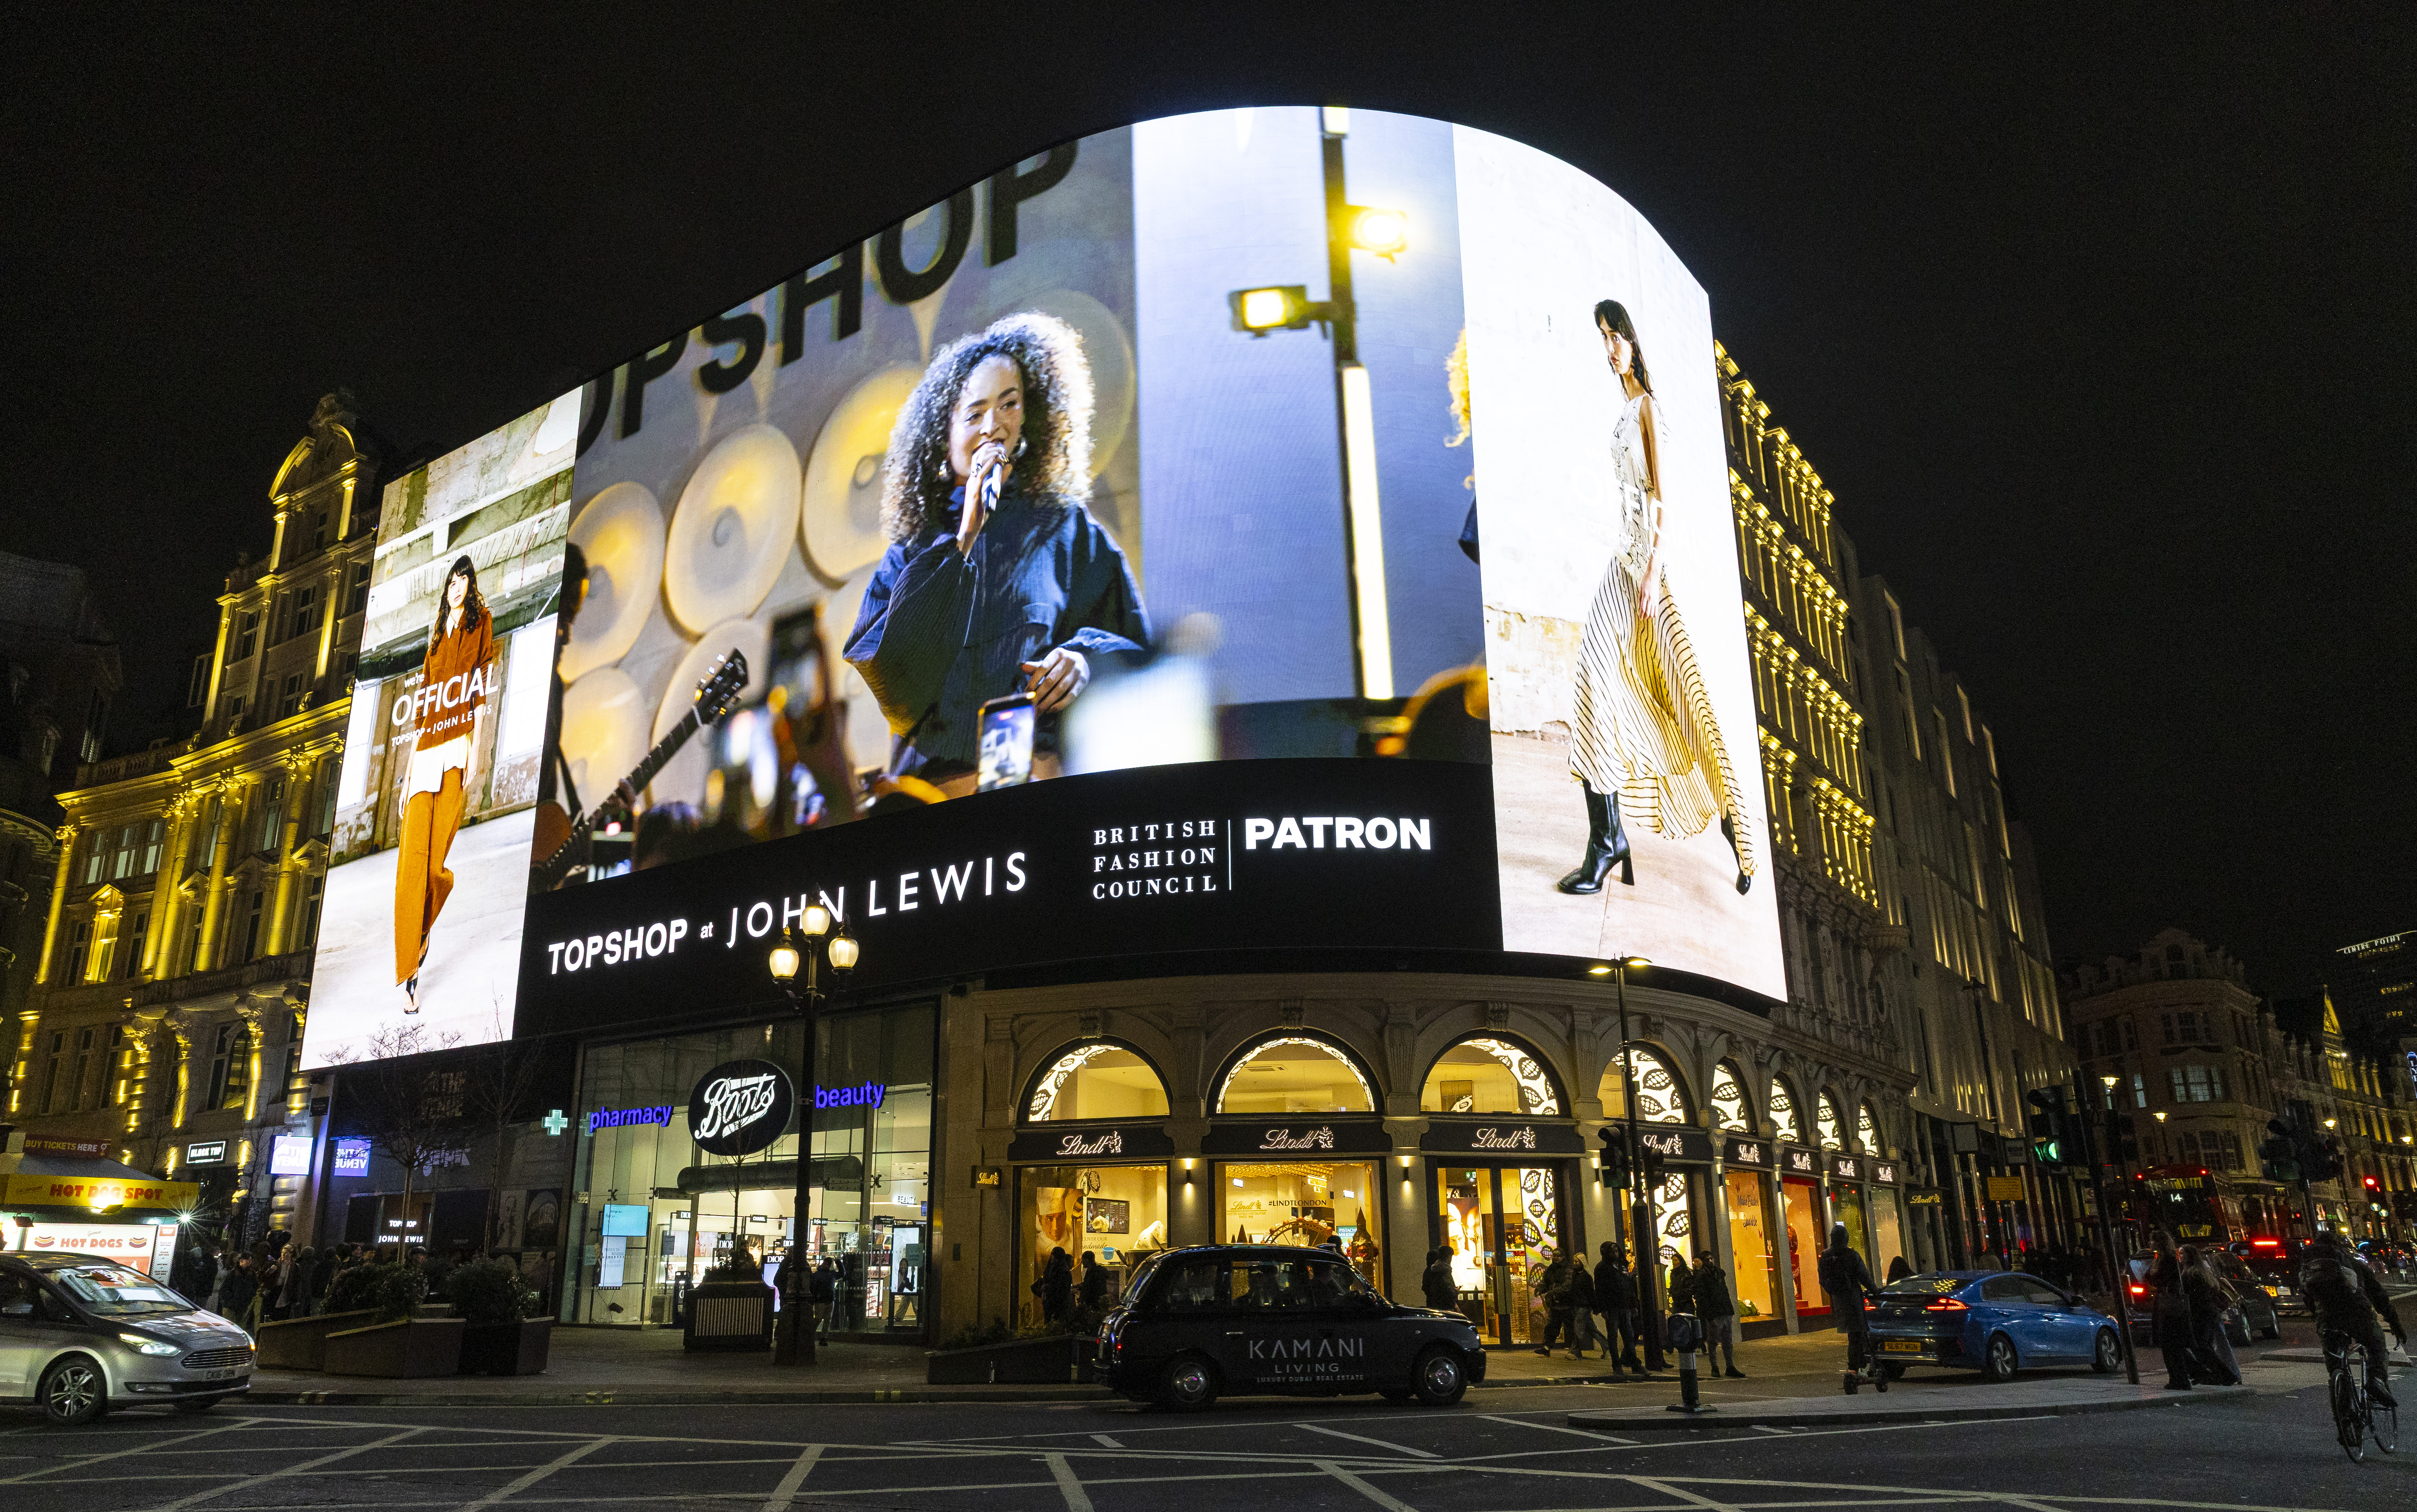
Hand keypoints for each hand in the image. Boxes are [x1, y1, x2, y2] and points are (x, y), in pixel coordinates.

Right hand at [956, 439, 1009, 554]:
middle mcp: (971, 479)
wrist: (970, 526)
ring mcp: (971, 483)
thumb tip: (1006, 471)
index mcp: (973, 480)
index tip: (997, 445)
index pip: (977, 460)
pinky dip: (990, 464)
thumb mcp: (990, 495)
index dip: (986, 450)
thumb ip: (996, 483)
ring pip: (979, 462)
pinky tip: (997, 459)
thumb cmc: (979, 514)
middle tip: (999, 444)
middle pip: (977, 457)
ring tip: (1000, 449)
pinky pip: (982, 473)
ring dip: (990, 453)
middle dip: (988, 448)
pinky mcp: (974, 489)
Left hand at [1021, 647, 1088, 712]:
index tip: (1026, 692)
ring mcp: (1077, 672)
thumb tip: (1022, 666)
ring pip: (1060, 690)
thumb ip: (1037, 666)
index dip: (1033, 681)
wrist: (1084, 662)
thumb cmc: (1061, 664)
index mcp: (1057, 654)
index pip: (1042, 668)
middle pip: (1050, 680)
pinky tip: (1051, 709)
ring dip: (1048, 701)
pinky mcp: (1083, 682)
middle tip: (1031, 705)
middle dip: (1039, 694)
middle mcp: (1068, 661)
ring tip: (1039, 710)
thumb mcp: (1050, 661)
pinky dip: (1060, 704)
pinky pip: (1070, 696)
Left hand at [1636, 555, 1659, 618]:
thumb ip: (1639, 599)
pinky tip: (1652, 615)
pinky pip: (1656, 608)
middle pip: (1648, 612)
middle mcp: (1650, 599)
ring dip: (1649, 616)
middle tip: (1642, 618)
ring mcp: (1655, 599)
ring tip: (1646, 617)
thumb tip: (1638, 608)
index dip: (1641, 615)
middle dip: (1645, 617)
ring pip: (1653, 611)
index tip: (1640, 618)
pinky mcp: (1657, 599)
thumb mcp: (1640, 590)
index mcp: (1645, 596)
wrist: (1653, 576)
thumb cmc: (1645, 582)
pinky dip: (1654, 613)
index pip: (1643, 609)